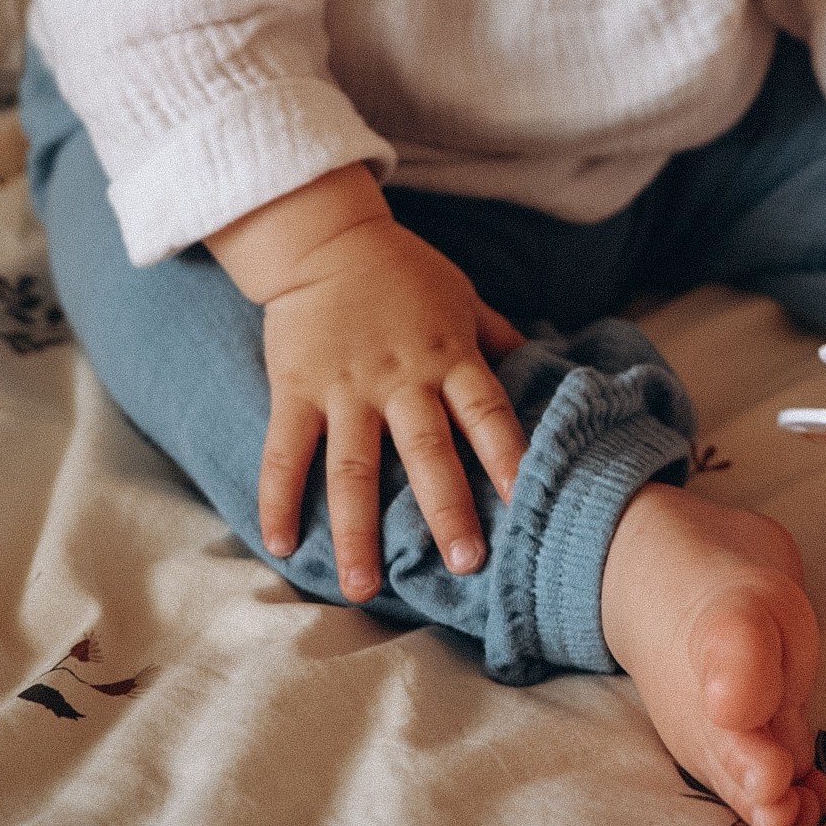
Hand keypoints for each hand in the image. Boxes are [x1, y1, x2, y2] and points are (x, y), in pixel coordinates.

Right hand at [210, 173, 525, 603]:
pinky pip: (285, 450)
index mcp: (447, 356)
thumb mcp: (461, 297)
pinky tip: (280, 544)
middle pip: (428, 451)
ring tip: (363, 588)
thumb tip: (546, 370)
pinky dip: (278, 497)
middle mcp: (400, 378)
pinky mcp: (296, 390)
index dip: (509, 454)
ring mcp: (345, 387)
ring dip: (358, 531)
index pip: (486, 411)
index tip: (528, 501)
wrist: (325, 237)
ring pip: (353, 468)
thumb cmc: (403, 271)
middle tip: (467, 564)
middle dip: (447, 510)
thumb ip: (498, 339)